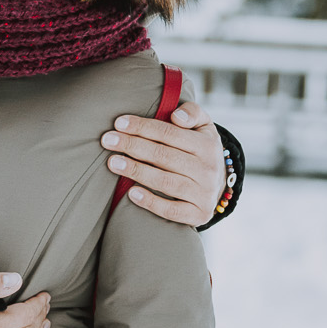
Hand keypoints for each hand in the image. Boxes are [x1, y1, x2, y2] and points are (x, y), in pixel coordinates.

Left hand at [99, 100, 225, 226]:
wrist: (219, 184)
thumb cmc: (201, 150)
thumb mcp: (204, 126)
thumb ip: (192, 112)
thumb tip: (176, 116)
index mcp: (208, 145)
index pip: (170, 133)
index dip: (143, 127)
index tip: (118, 123)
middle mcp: (208, 169)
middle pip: (164, 156)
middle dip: (132, 146)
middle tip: (107, 140)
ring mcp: (204, 194)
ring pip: (165, 182)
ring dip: (136, 171)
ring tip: (112, 162)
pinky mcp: (198, 214)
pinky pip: (172, 210)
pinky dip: (151, 202)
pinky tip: (131, 193)